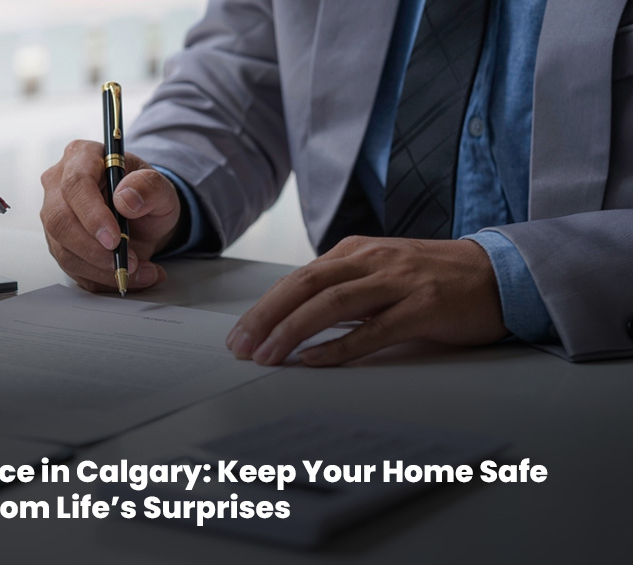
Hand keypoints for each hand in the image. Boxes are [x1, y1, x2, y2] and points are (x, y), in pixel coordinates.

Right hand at [40, 140, 181, 291]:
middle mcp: (59, 184)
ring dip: (102, 270)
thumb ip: (149, 186)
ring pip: (64, 250)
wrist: (143, 216)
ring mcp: (54, 215)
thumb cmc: (145, 194)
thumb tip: (125, 199)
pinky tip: (129, 276)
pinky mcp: (58, 243)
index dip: (92, 214)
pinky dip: (102, 279)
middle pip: (60, 220)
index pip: (76, 184)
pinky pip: (73, 268)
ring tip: (140, 271)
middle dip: (94, 250)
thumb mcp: (160, 187)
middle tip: (127, 262)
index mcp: (81, 156)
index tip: (114, 239)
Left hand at [226, 236, 509, 365]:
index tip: (240, 334)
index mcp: (356, 251)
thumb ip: (340, 288)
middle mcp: (373, 261)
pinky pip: (374, 329)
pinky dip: (341, 346)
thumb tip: (292, 318)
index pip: (298, 278)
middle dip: (267, 317)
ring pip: (333, 304)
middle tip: (241, 346)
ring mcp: (399, 282)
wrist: (498, 273)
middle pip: (306, 285)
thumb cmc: (432, 278)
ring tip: (268, 355)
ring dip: (294, 331)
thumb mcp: (379, 271)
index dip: (265, 307)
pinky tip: (316, 360)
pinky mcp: (424, 307)